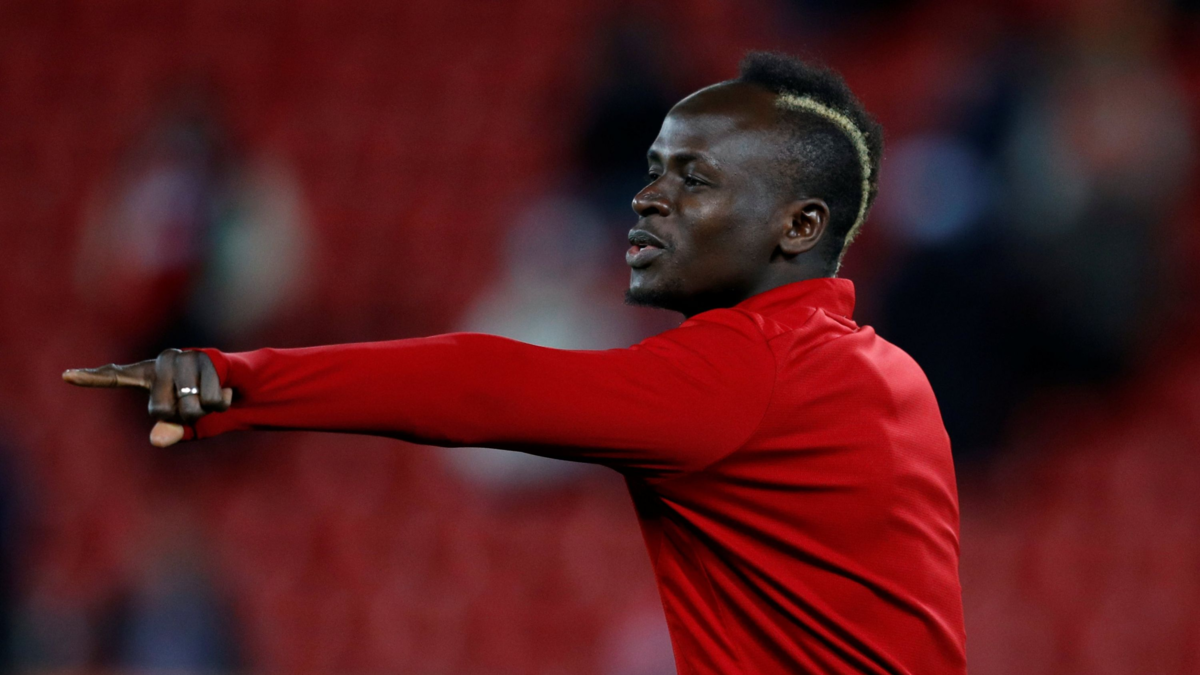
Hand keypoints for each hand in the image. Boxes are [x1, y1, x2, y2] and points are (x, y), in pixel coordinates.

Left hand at [62, 349, 232, 446]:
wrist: (241, 383)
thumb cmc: (205, 404)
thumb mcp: (186, 425)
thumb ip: (170, 431)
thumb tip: (158, 440)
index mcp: (149, 375)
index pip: (115, 376)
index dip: (91, 378)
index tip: (66, 376)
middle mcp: (162, 361)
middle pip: (160, 410)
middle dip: (182, 418)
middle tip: (196, 406)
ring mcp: (184, 358)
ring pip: (188, 407)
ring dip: (205, 411)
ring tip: (211, 396)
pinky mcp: (208, 358)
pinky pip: (210, 399)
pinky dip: (220, 403)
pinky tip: (225, 390)